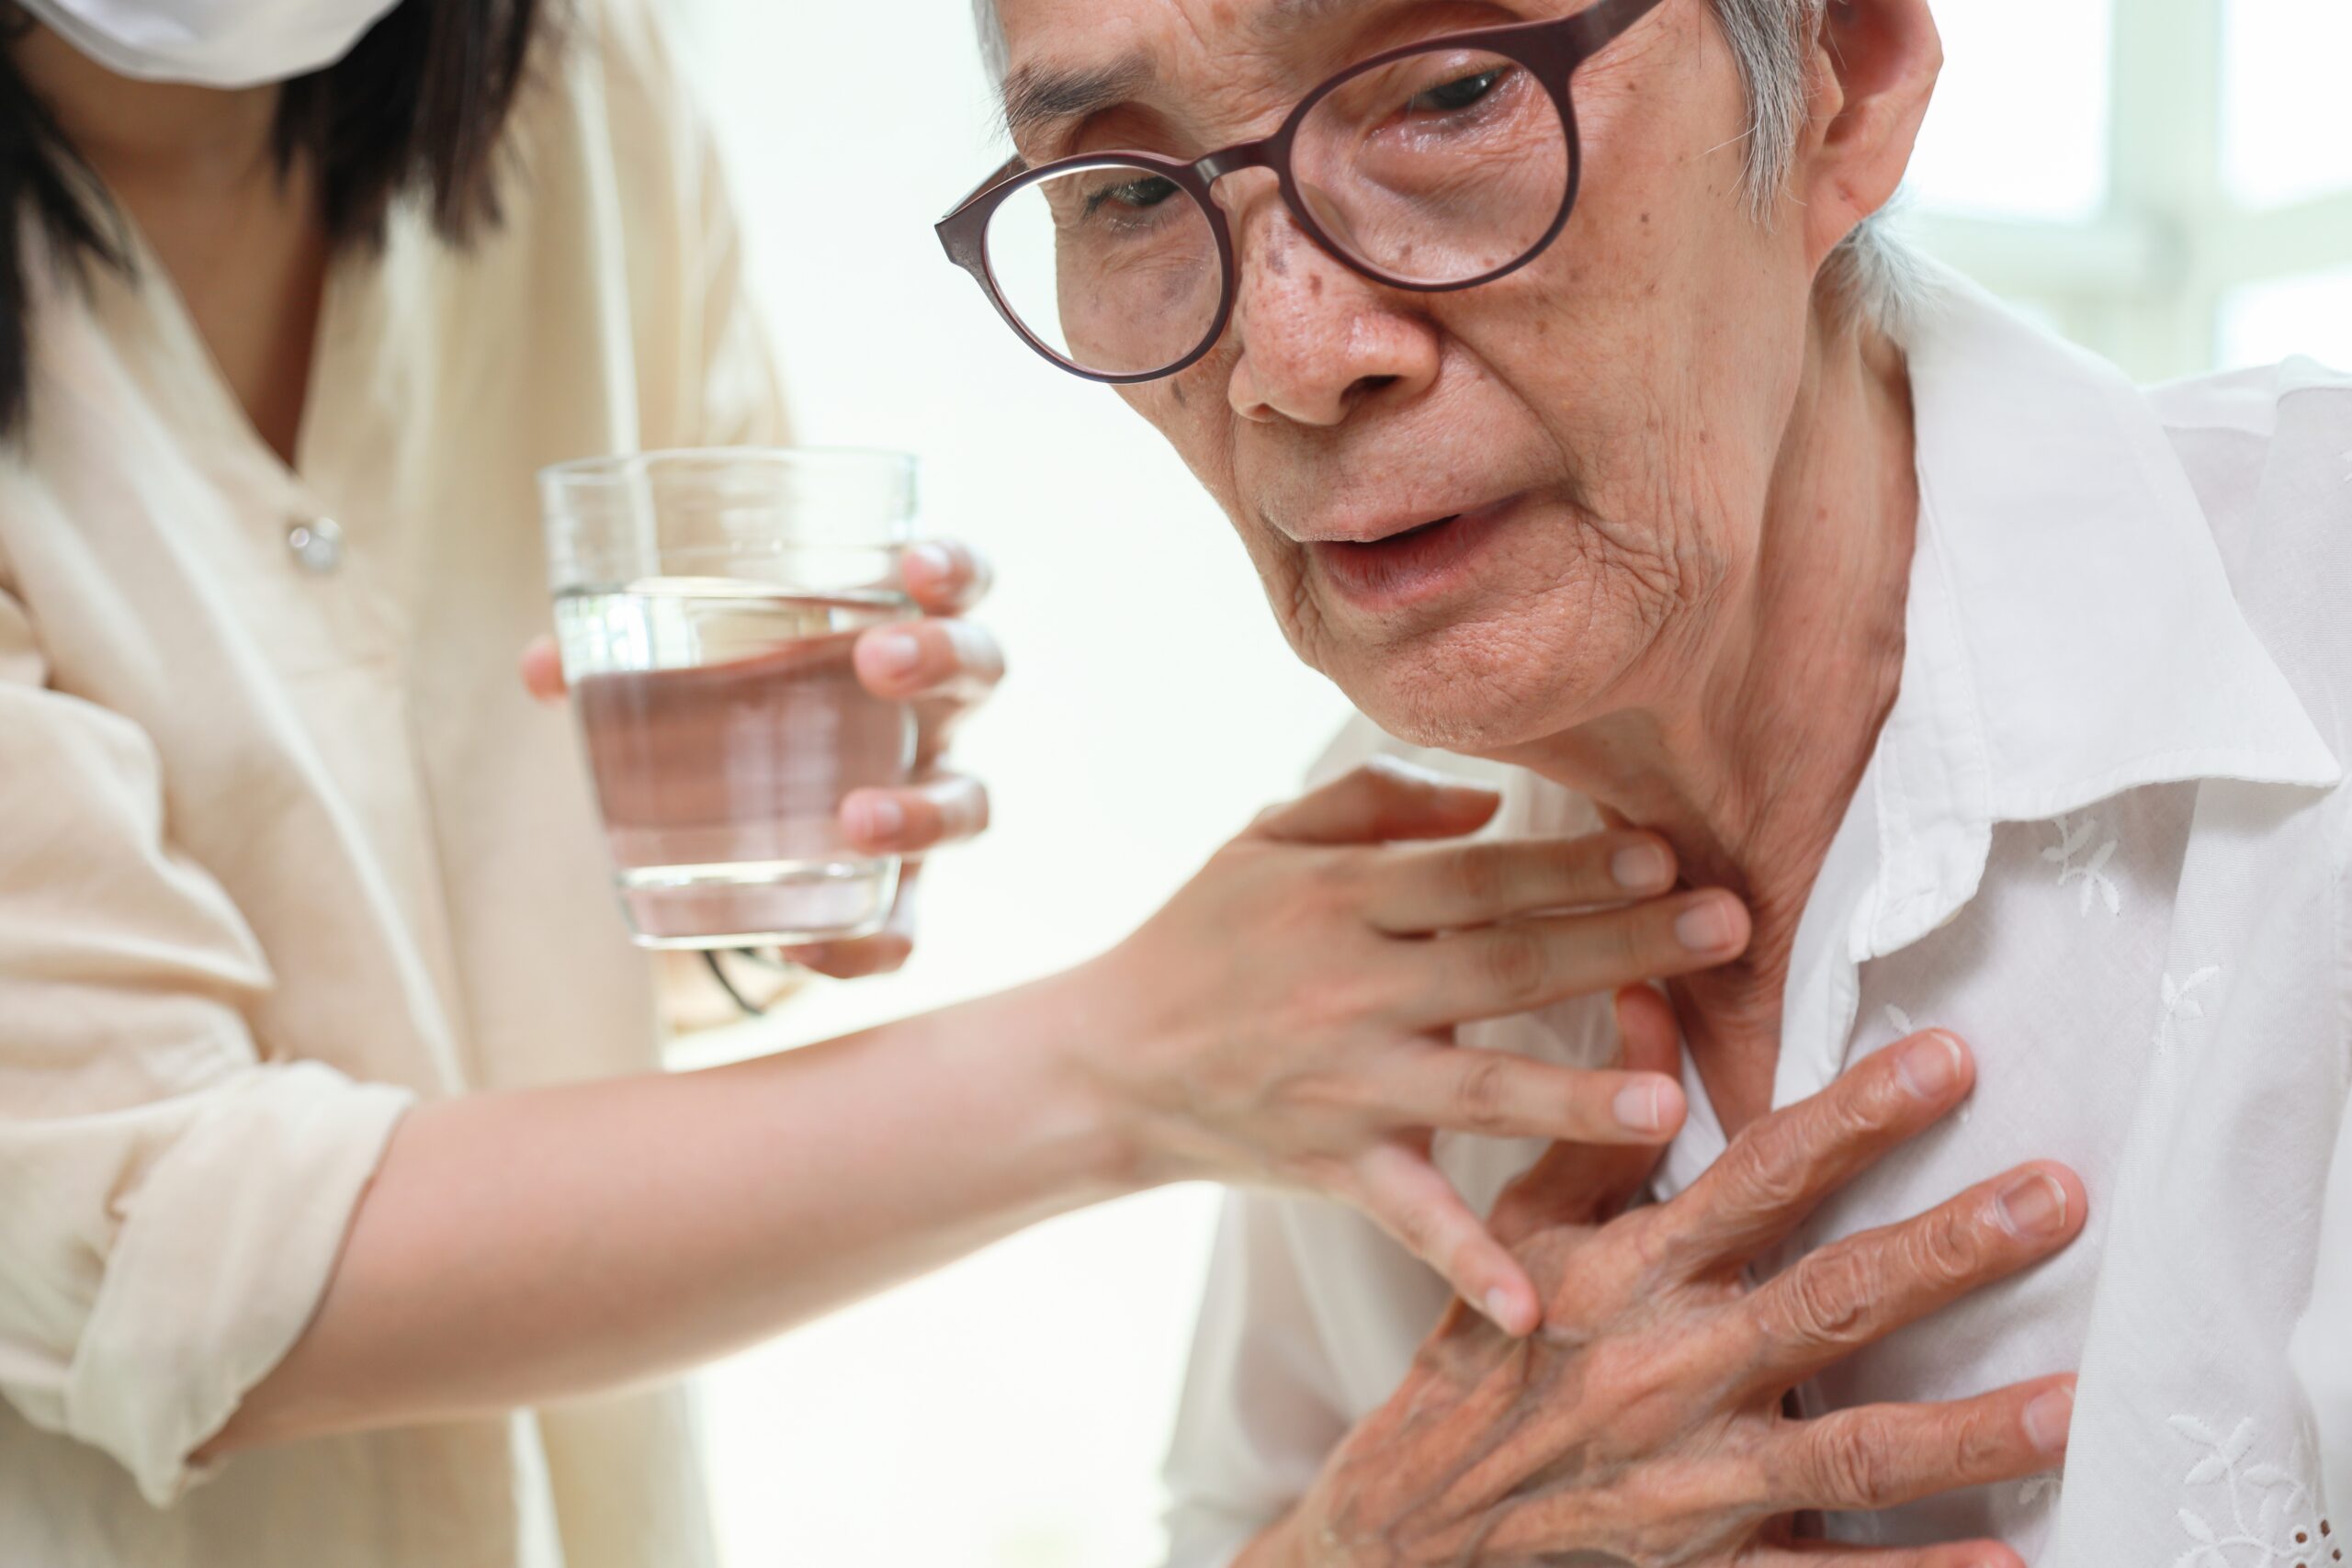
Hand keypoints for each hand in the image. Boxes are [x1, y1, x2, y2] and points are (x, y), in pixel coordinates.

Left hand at [521, 540, 1002, 978]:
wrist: (746, 833)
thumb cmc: (734, 715)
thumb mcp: (682, 674)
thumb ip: (619, 660)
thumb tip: (544, 667)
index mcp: (892, 634)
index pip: (955, 582)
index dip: (953, 566)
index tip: (916, 565)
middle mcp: (928, 716)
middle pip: (979, 673)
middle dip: (940, 660)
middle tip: (875, 663)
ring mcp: (923, 803)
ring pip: (972, 803)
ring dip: (926, 810)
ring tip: (858, 819)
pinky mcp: (897, 895)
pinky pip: (908, 927)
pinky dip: (867, 945)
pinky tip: (804, 950)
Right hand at [1070, 757, 1754, 1333]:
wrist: (1105, 1061)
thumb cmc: (1201, 936)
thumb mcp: (1264, 839)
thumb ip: (1374, 802)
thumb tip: (1490, 800)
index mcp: (1344, 898)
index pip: (1480, 876)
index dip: (1570, 863)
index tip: (1666, 849)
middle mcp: (1353, 988)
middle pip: (1507, 964)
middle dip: (1623, 945)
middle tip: (1728, 928)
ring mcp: (1347, 1083)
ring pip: (1479, 1088)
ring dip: (1574, 1096)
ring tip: (1664, 1101)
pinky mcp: (1336, 1165)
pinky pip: (1411, 1219)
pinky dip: (1466, 1264)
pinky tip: (1531, 1309)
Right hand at [1262, 1031, 2083, 1567]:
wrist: (1411, 1524)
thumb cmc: (1482, 1357)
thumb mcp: (1522, 1224)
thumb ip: (1600, 1123)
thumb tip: (1647, 994)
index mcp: (1632, 1270)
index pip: (1760, 1177)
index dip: (1855, 1117)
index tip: (1949, 1060)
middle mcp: (1670, 1366)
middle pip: (1830, 1298)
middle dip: (1948, 1247)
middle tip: (2057, 1196)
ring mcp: (1695, 1477)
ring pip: (1852, 1447)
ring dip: (1969, 1428)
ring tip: (2075, 1399)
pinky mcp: (1707, 1565)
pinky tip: (2005, 1563)